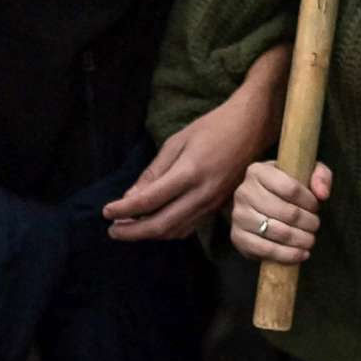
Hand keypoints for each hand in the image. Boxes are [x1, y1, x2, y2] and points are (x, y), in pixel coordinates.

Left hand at [104, 48, 285, 240]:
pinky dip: (169, 231)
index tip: (106, 212)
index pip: (149, 200)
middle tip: (112, 230)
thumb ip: (155, 171)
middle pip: (161, 224)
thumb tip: (131, 196)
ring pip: (176, 230)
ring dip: (149, 234)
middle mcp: (202, 193)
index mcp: (189, 172)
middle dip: (133, 231)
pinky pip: (190, 227)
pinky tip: (156, 225)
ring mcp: (212, 203)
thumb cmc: (214, 127)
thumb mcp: (178, 141)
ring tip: (129, 229)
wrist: (254, 126)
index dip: (124, 209)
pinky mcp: (218, 206)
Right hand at [231, 160, 331, 264]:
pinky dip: (287, 255)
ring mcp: (238, 216)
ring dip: (300, 239)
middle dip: (308, 222)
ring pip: (277, 232)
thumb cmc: (286, 186)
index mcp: (258, 171)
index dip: (309, 201)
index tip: (316, 207)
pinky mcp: (237, 237)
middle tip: (315, 225)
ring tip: (310, 240)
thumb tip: (322, 194)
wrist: (260, 204)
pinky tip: (301, 254)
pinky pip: (265, 249)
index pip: (290, 188)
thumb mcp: (306, 172)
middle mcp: (243, 192)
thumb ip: (321, 176)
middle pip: (286, 212)